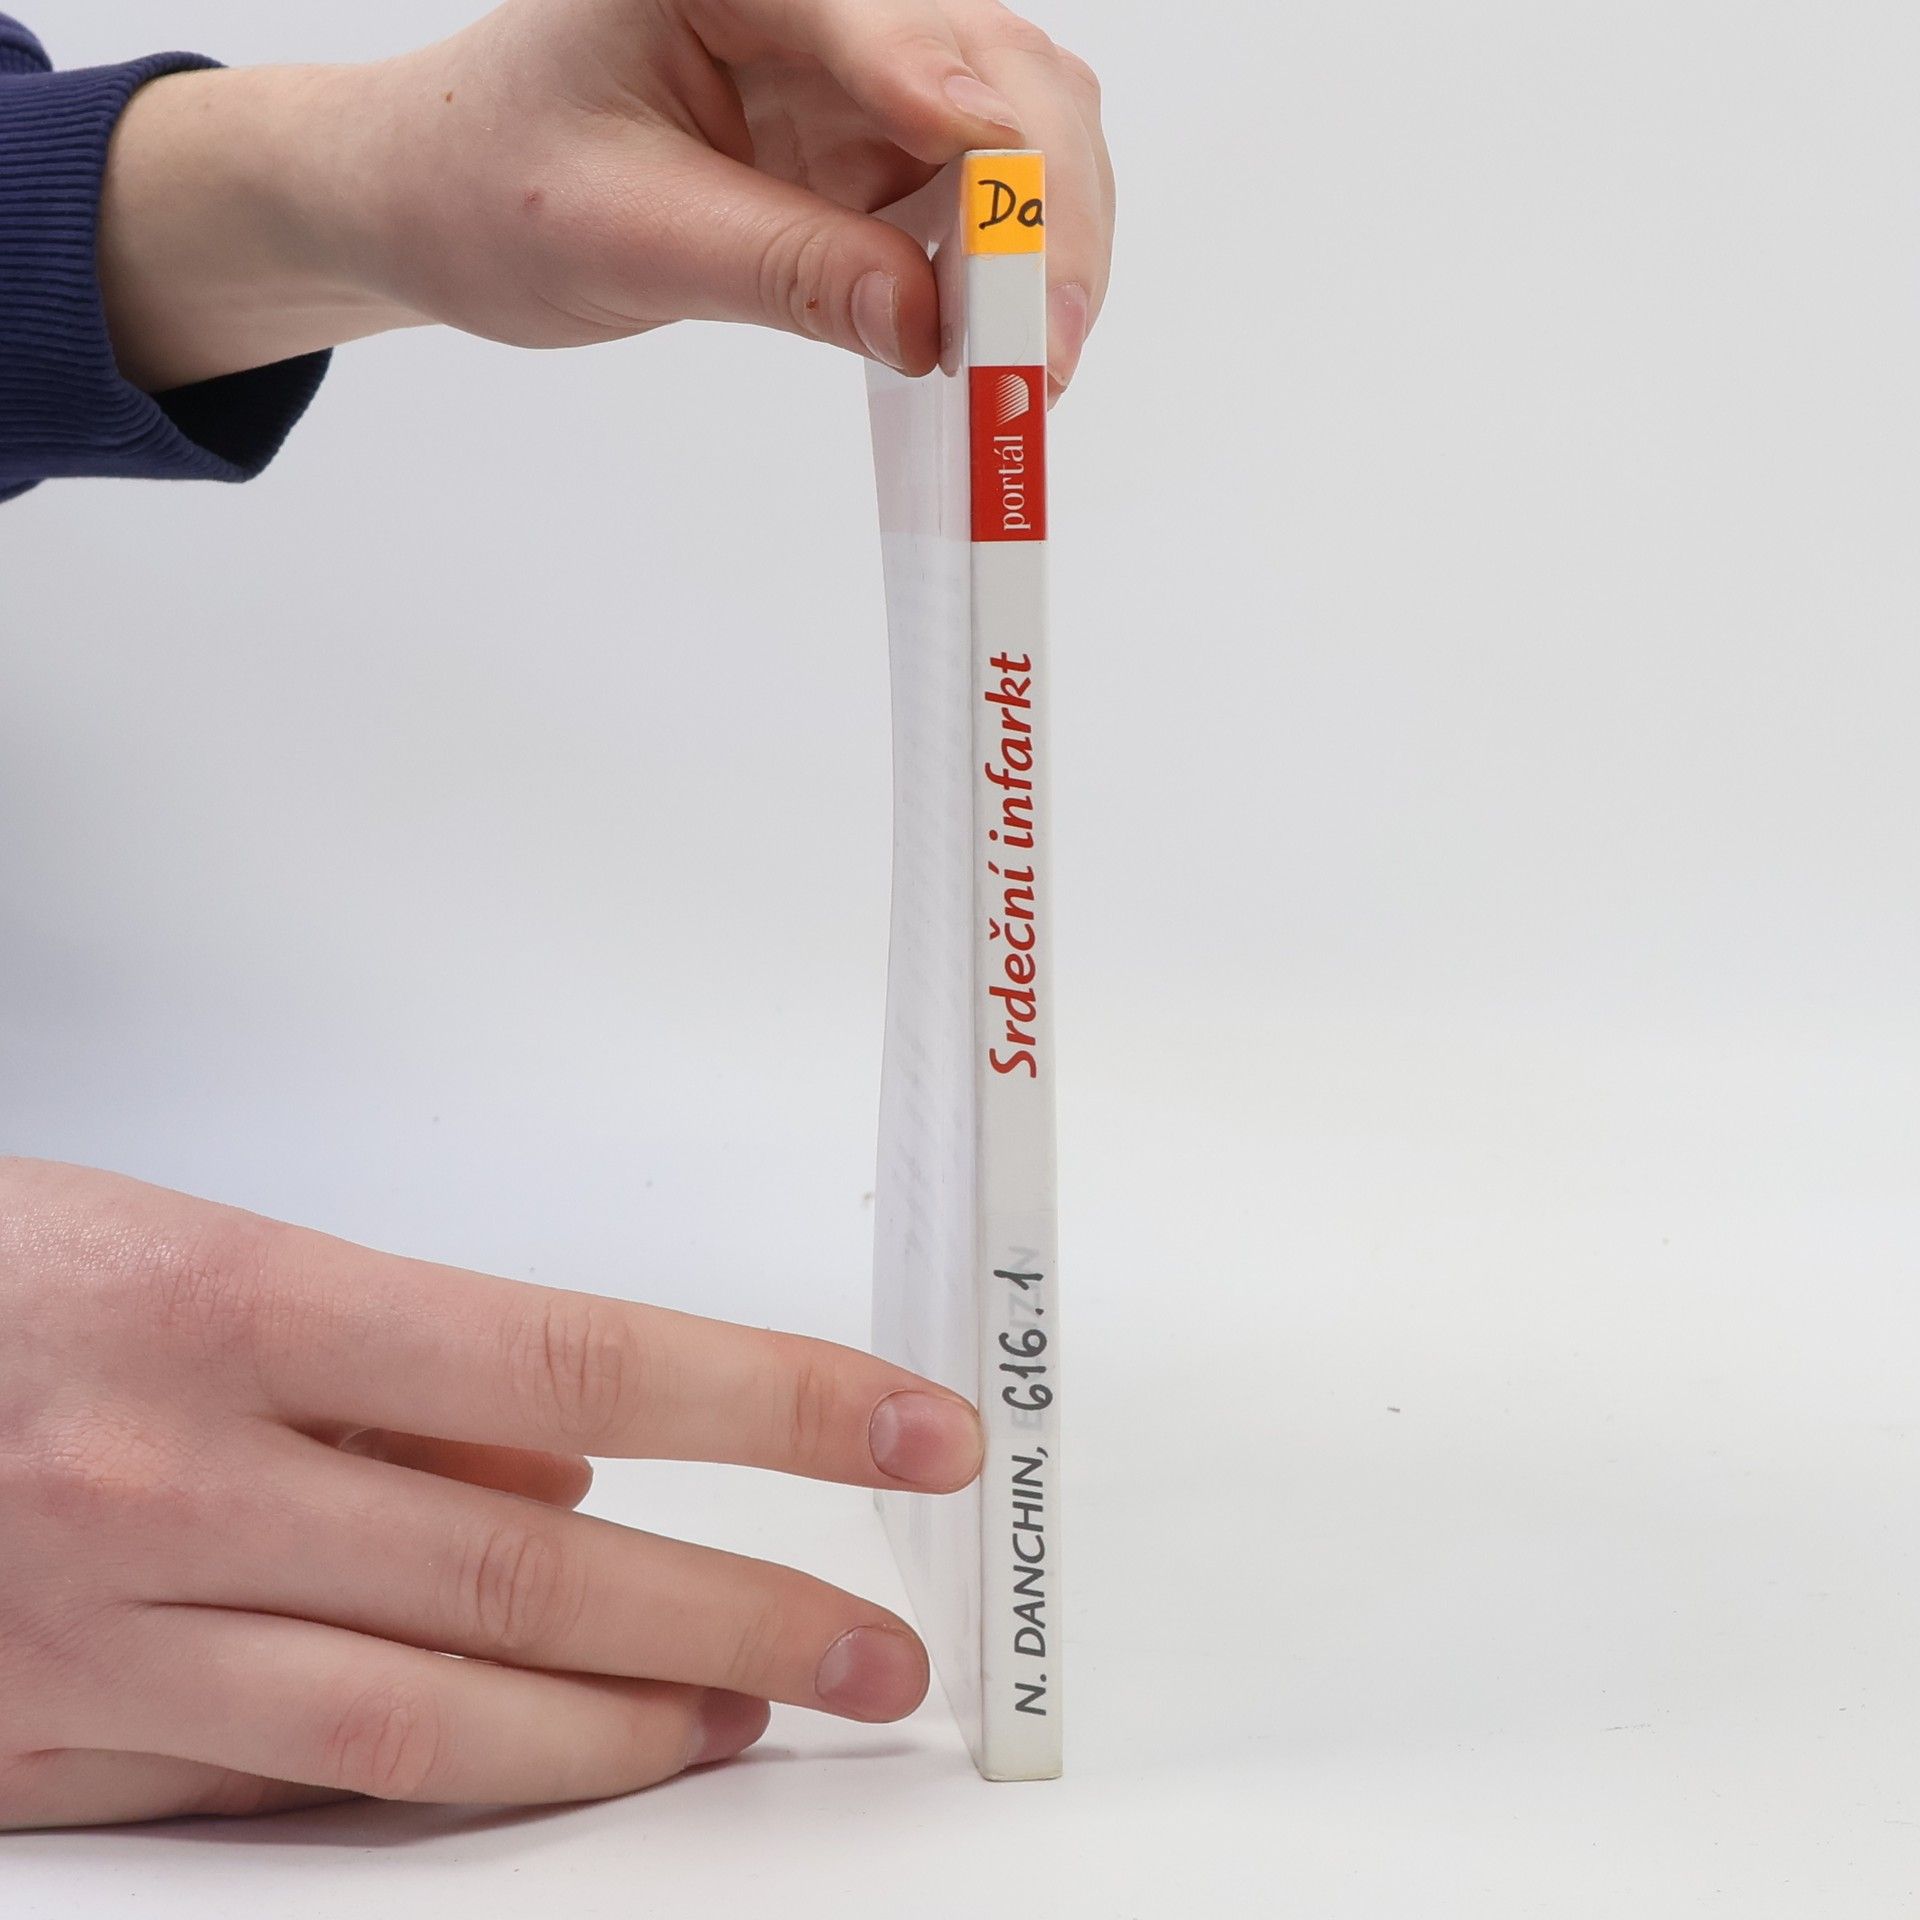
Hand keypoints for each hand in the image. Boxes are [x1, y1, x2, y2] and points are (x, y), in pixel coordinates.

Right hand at [0, 1159, 981, 1828]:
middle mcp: (174, 1482)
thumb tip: (577, 1461)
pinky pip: (287, 1789)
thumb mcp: (189, 1255)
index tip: (906, 1423)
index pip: (584, 1354)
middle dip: (737, 1613)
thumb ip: (395, 1374)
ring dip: (619, 1729)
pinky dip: (440, 1784)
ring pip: (428, 1717)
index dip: (773, 1398)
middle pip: (534, 1568)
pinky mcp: (51, 1754)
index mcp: (228, 1307)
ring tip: (747, 1720)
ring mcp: (107, 1638)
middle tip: (872, 1642)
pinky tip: (549, 1770)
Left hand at [99, 0, 1110, 399]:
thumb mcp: (623, 235)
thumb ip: (782, 266)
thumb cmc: (491, 182)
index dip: (977, 145)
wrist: (441, 189)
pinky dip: (1010, 268)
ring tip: (1034, 368)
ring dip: (1048, 245)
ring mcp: (858, 59)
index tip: (1017, 258)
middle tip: (1046, 356)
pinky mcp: (873, 131)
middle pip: (1000, 73)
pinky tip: (1008, 339)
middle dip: (1046, 214)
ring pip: (1021, 125)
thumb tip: (929, 328)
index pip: (889, 31)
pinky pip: (981, 187)